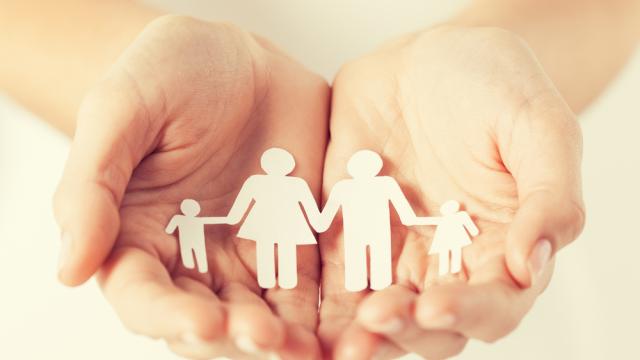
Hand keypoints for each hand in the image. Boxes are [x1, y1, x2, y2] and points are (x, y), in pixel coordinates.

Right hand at [53, 15, 328, 358]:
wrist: (234, 59)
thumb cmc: (165, 75)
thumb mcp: (119, 112)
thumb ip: (92, 187)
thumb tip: (70, 269)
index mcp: (138, 240)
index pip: (145, 298)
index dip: (169, 319)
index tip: (202, 324)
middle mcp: (193, 261)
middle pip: (209, 322)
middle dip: (237, 338)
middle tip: (266, 339)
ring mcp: (248, 256)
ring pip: (265, 317)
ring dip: (285, 339)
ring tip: (309, 348)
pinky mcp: (297, 244)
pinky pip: (313, 288)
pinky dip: (326, 312)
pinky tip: (346, 323)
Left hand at [319, 26, 584, 358]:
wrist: (431, 58)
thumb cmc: (497, 86)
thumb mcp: (539, 127)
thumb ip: (550, 196)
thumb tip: (533, 266)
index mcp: (501, 248)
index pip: (494, 306)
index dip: (468, 314)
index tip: (434, 305)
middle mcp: (446, 262)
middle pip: (429, 325)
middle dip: (403, 333)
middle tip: (375, 322)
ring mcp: (393, 250)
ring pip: (375, 312)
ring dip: (355, 332)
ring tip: (335, 340)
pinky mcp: (346, 231)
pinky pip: (330, 271)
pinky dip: (316, 297)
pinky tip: (295, 309)